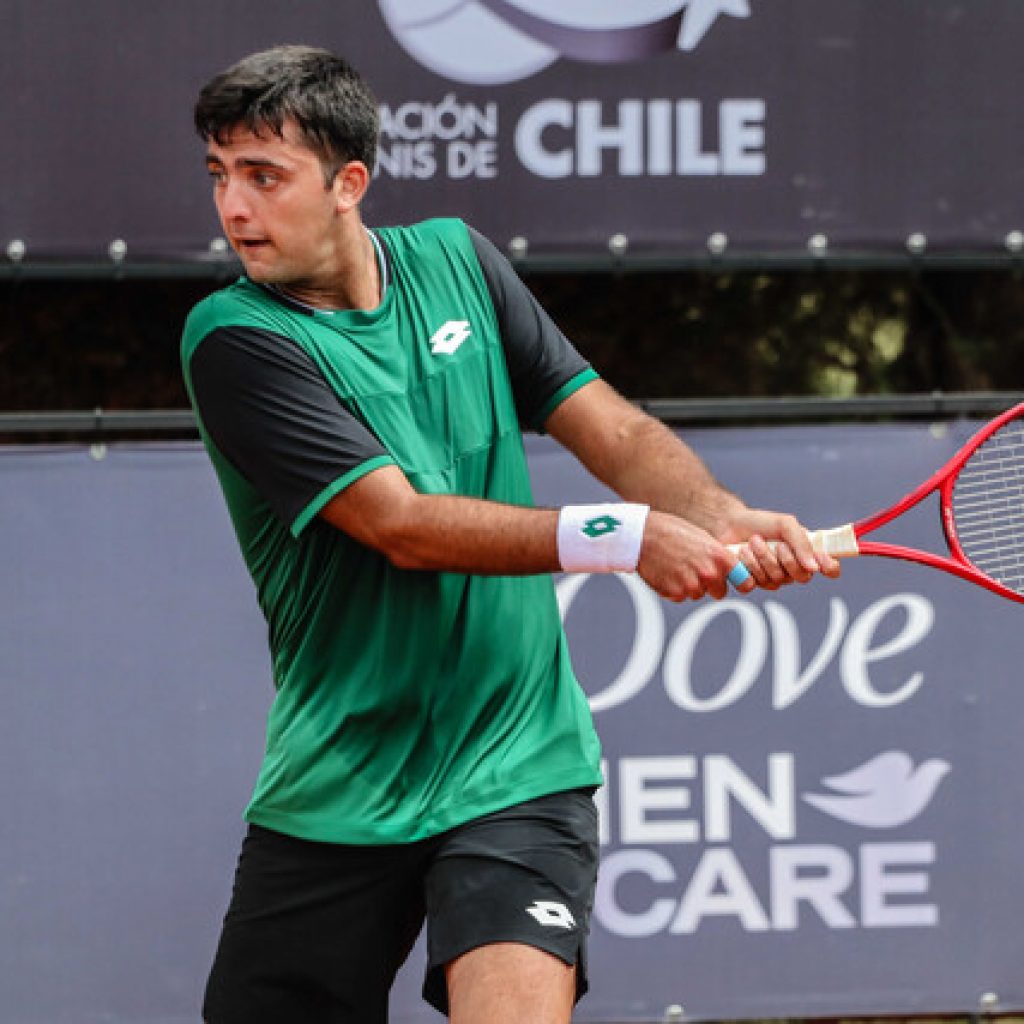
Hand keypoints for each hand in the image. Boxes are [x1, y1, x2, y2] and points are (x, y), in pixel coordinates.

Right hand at [638, 511, 755, 601]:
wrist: (643, 535)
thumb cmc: (672, 531)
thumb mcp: (702, 538)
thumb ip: (717, 556)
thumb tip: (728, 569)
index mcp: (720, 557)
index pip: (745, 582)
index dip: (741, 583)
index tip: (739, 584)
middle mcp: (709, 573)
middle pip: (719, 592)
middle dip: (711, 585)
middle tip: (695, 569)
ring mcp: (691, 585)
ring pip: (697, 594)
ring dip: (689, 585)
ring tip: (676, 566)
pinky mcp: (674, 593)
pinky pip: (680, 596)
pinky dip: (674, 588)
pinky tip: (666, 572)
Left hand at [722, 509, 841, 590]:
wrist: (730, 524)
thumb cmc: (761, 523)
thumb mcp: (785, 524)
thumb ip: (802, 542)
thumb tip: (814, 566)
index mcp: (806, 554)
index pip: (829, 569)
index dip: (830, 567)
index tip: (822, 560)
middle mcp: (793, 569)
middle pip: (803, 577)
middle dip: (788, 560)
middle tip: (777, 544)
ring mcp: (773, 578)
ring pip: (777, 580)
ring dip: (764, 558)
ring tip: (754, 541)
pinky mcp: (752, 582)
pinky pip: (756, 583)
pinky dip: (748, 565)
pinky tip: (743, 553)